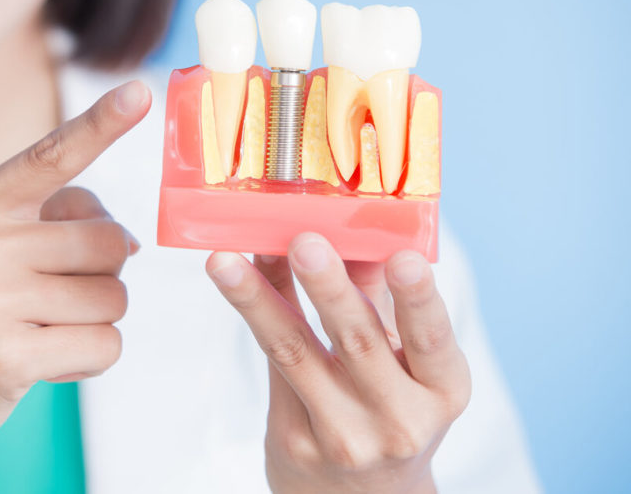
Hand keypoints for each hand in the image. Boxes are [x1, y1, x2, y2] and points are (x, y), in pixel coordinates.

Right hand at [0, 80, 151, 491]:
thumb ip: (52, 224)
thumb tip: (128, 239)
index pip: (48, 157)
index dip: (100, 125)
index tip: (141, 92)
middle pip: (106, 242)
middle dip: (104, 275)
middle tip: (60, 296)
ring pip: (113, 298)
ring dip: (96, 320)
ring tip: (43, 330)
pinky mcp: (4, 356)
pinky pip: (104, 346)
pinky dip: (90, 359)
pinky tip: (47, 362)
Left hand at [205, 233, 470, 493]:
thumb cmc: (388, 411)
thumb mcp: (403, 365)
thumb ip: (375, 299)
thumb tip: (342, 226)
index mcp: (441, 391)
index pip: (432, 341)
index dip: (419, 300)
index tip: (404, 258)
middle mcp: (399, 419)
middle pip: (358, 342)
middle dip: (328, 288)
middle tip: (303, 242)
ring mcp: (344, 436)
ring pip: (296, 352)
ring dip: (258, 299)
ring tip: (227, 261)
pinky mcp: (296, 442)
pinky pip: (272, 364)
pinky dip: (252, 313)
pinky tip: (231, 276)